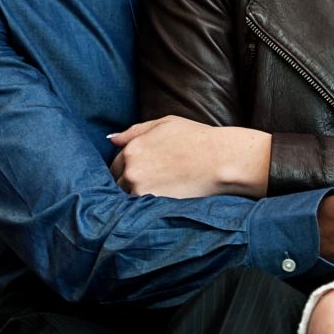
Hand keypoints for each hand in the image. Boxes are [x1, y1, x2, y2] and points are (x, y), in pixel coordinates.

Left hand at [108, 116, 271, 197]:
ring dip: (135, 196)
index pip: (115, 164)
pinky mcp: (154, 206)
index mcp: (132, 149)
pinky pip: (140, 210)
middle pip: (117, 182)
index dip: (125, 168)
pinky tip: (157, 201)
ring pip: (127, 198)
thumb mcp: (164, 123)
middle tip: (147, 183)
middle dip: (127, 183)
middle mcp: (132, 170)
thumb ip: (135, 131)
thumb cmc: (197, 138)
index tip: (139, 171)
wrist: (221, 159)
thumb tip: (112, 139)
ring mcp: (142, 190)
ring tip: (154, 193)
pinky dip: (144, 207)